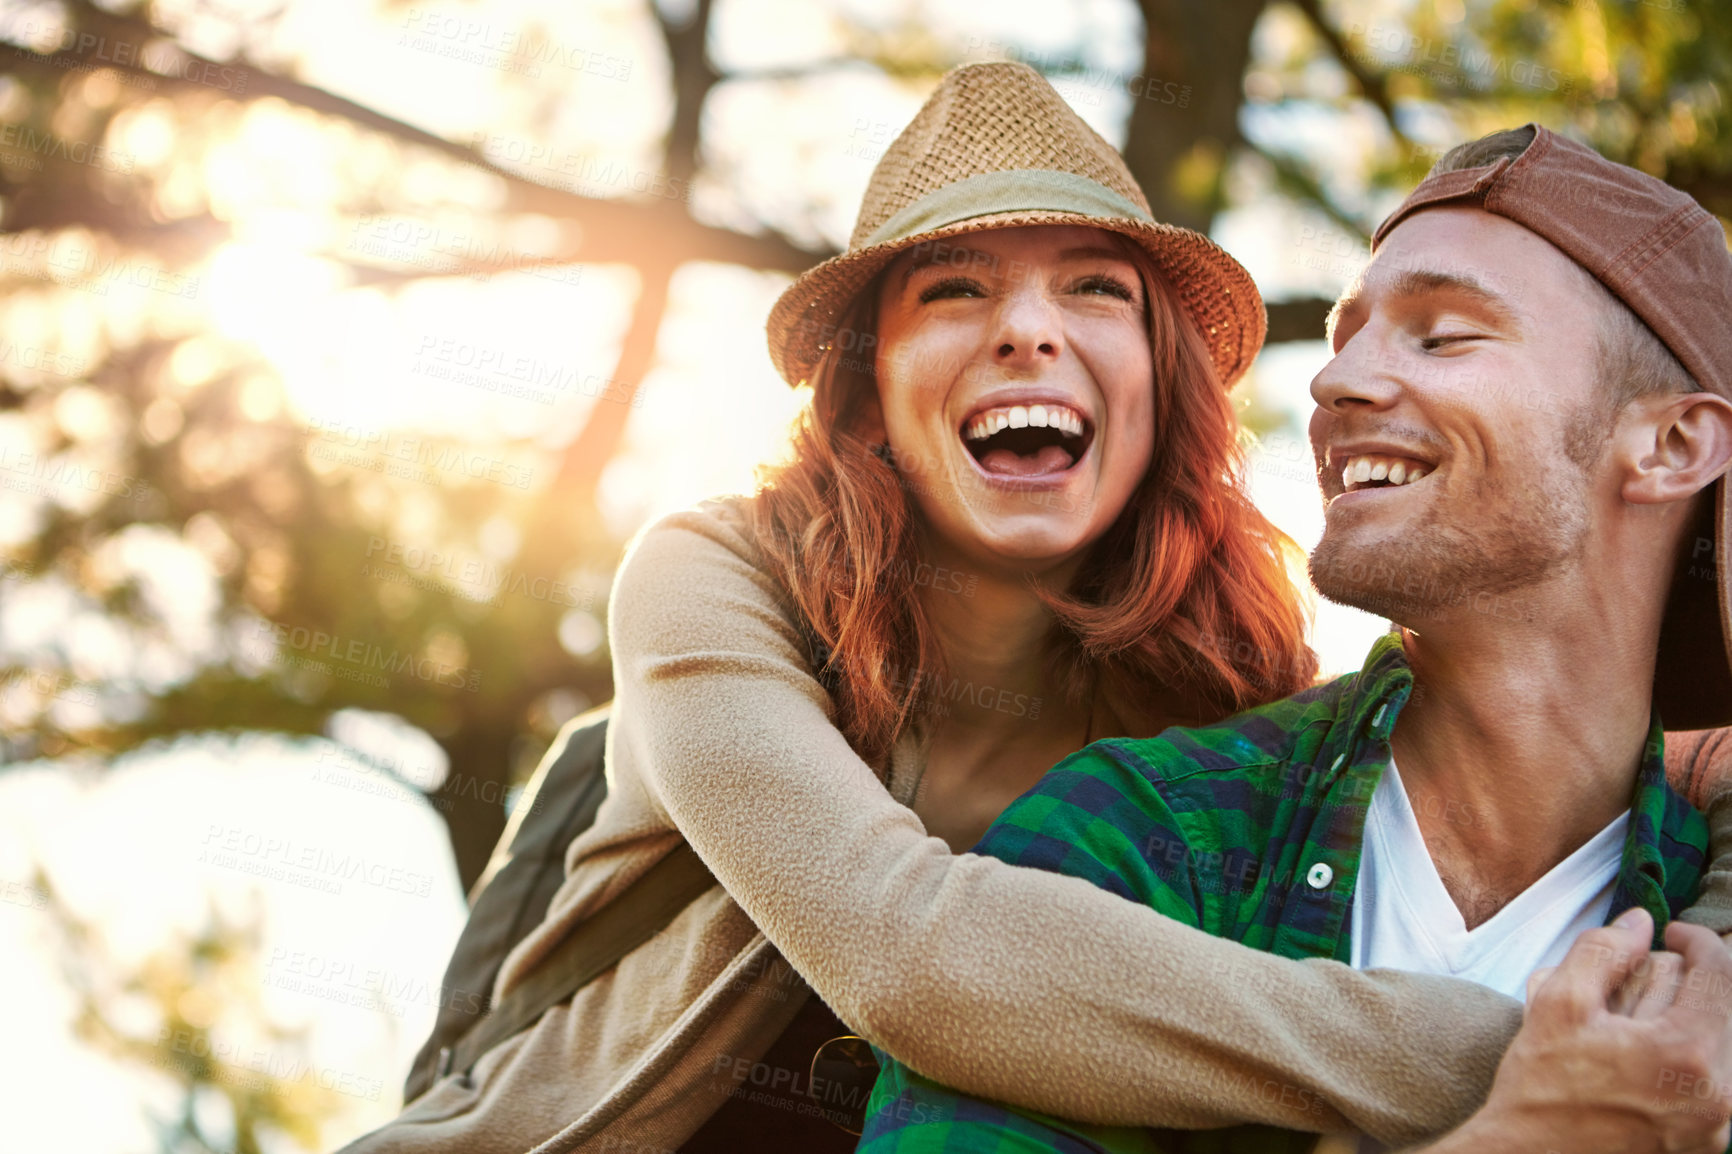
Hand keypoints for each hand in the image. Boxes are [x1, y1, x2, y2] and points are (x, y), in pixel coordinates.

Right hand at [1416, 909, 1731, 1153]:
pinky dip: (1679, 1061)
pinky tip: (1633, 1066)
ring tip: (1625, 1033)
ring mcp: (1716, 1126)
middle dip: (1678, 988)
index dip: (1696, 940)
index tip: (1671, 932)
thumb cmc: (1542, 1091)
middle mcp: (1718, 1094)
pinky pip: (1709, 1082)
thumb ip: (1603, 951)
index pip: (1718, 973)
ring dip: (1680, 1024)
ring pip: (1716, 1044)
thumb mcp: (1559, 1004)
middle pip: (1720, 1007)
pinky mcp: (1704, 1145)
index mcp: (1687, 1053)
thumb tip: (1639, 922)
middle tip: (1628, 991)